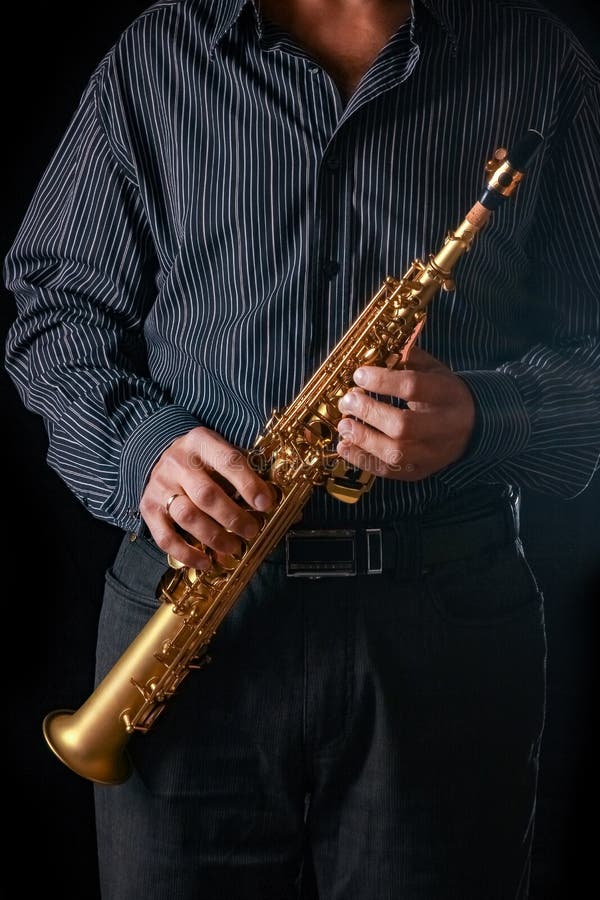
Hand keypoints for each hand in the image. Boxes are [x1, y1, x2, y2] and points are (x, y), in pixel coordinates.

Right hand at [139, 426, 274, 568]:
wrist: (159, 453)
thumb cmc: (203, 459)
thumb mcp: (223, 453)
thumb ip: (249, 475)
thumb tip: (285, 508)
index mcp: (202, 442)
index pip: (228, 461)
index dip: (248, 484)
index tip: (266, 504)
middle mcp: (178, 462)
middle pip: (206, 494)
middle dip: (233, 517)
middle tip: (251, 531)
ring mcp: (160, 486)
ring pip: (187, 516)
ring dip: (214, 537)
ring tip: (234, 547)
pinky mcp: (148, 508)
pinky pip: (165, 537)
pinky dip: (186, 553)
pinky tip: (205, 562)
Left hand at [336, 347, 475, 480]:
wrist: (474, 428)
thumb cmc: (445, 395)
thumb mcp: (435, 370)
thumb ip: (409, 359)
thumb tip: (378, 350)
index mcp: (447, 395)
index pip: (413, 387)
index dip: (382, 381)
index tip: (359, 375)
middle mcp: (443, 427)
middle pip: (402, 425)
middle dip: (368, 413)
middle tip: (348, 401)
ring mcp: (432, 453)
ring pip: (395, 453)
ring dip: (363, 439)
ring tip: (344, 425)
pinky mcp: (420, 471)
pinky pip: (389, 471)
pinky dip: (362, 460)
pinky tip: (345, 446)